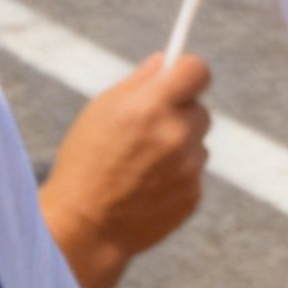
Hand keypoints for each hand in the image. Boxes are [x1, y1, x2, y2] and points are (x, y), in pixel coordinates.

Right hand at [39, 51, 211, 287]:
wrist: (87, 226)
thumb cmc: (87, 159)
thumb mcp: (103, 108)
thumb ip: (140, 81)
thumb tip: (167, 62)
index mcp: (152, 105)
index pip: (198, 71)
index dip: (189, 71)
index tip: (180, 76)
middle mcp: (177, 134)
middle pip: (200, 109)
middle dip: (180, 112)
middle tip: (150, 126)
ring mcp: (189, 168)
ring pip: (197, 142)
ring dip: (180, 144)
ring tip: (142, 162)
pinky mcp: (194, 196)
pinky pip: (194, 172)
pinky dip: (178, 173)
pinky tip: (149, 184)